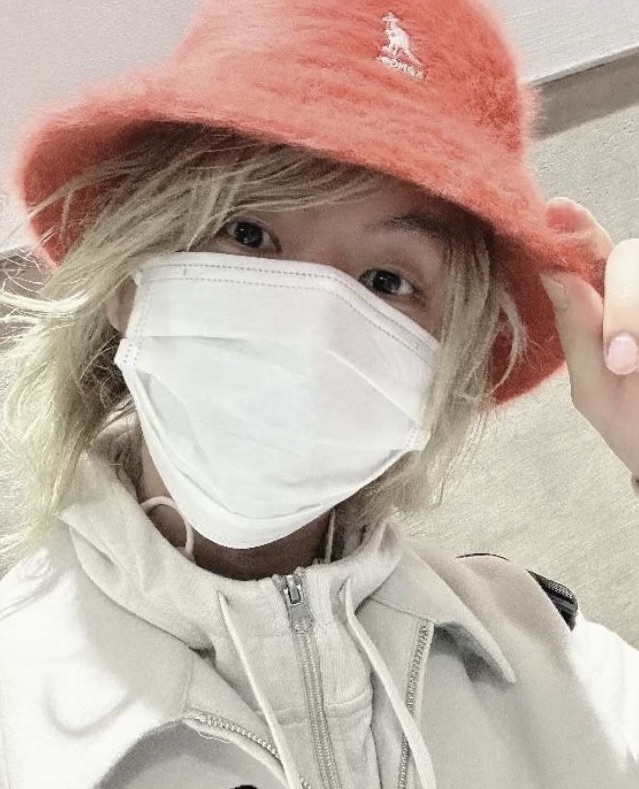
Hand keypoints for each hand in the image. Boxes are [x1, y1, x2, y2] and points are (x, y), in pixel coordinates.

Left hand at [540, 197, 638, 477]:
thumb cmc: (633, 425)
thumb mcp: (596, 388)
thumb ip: (576, 332)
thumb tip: (552, 271)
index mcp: (601, 304)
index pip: (587, 254)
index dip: (575, 230)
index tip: (557, 212)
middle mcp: (635, 293)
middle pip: (631, 256)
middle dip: (626, 304)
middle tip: (619, 361)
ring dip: (637, 313)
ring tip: (629, 366)